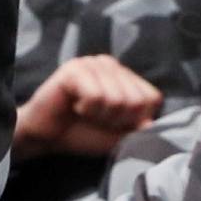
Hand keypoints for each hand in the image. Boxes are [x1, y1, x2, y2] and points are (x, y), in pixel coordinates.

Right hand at [13, 56, 161, 159]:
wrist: (48, 137)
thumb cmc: (83, 133)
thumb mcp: (118, 135)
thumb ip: (138, 128)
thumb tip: (150, 124)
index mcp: (126, 76)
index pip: (152, 98)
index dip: (135, 120)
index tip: (113, 122)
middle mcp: (111, 65)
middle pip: (136, 100)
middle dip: (117, 120)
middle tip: (96, 118)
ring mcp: (93, 63)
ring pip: (117, 100)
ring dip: (100, 116)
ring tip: (84, 112)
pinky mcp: (74, 69)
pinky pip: (96, 97)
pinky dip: (86, 110)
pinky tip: (75, 106)